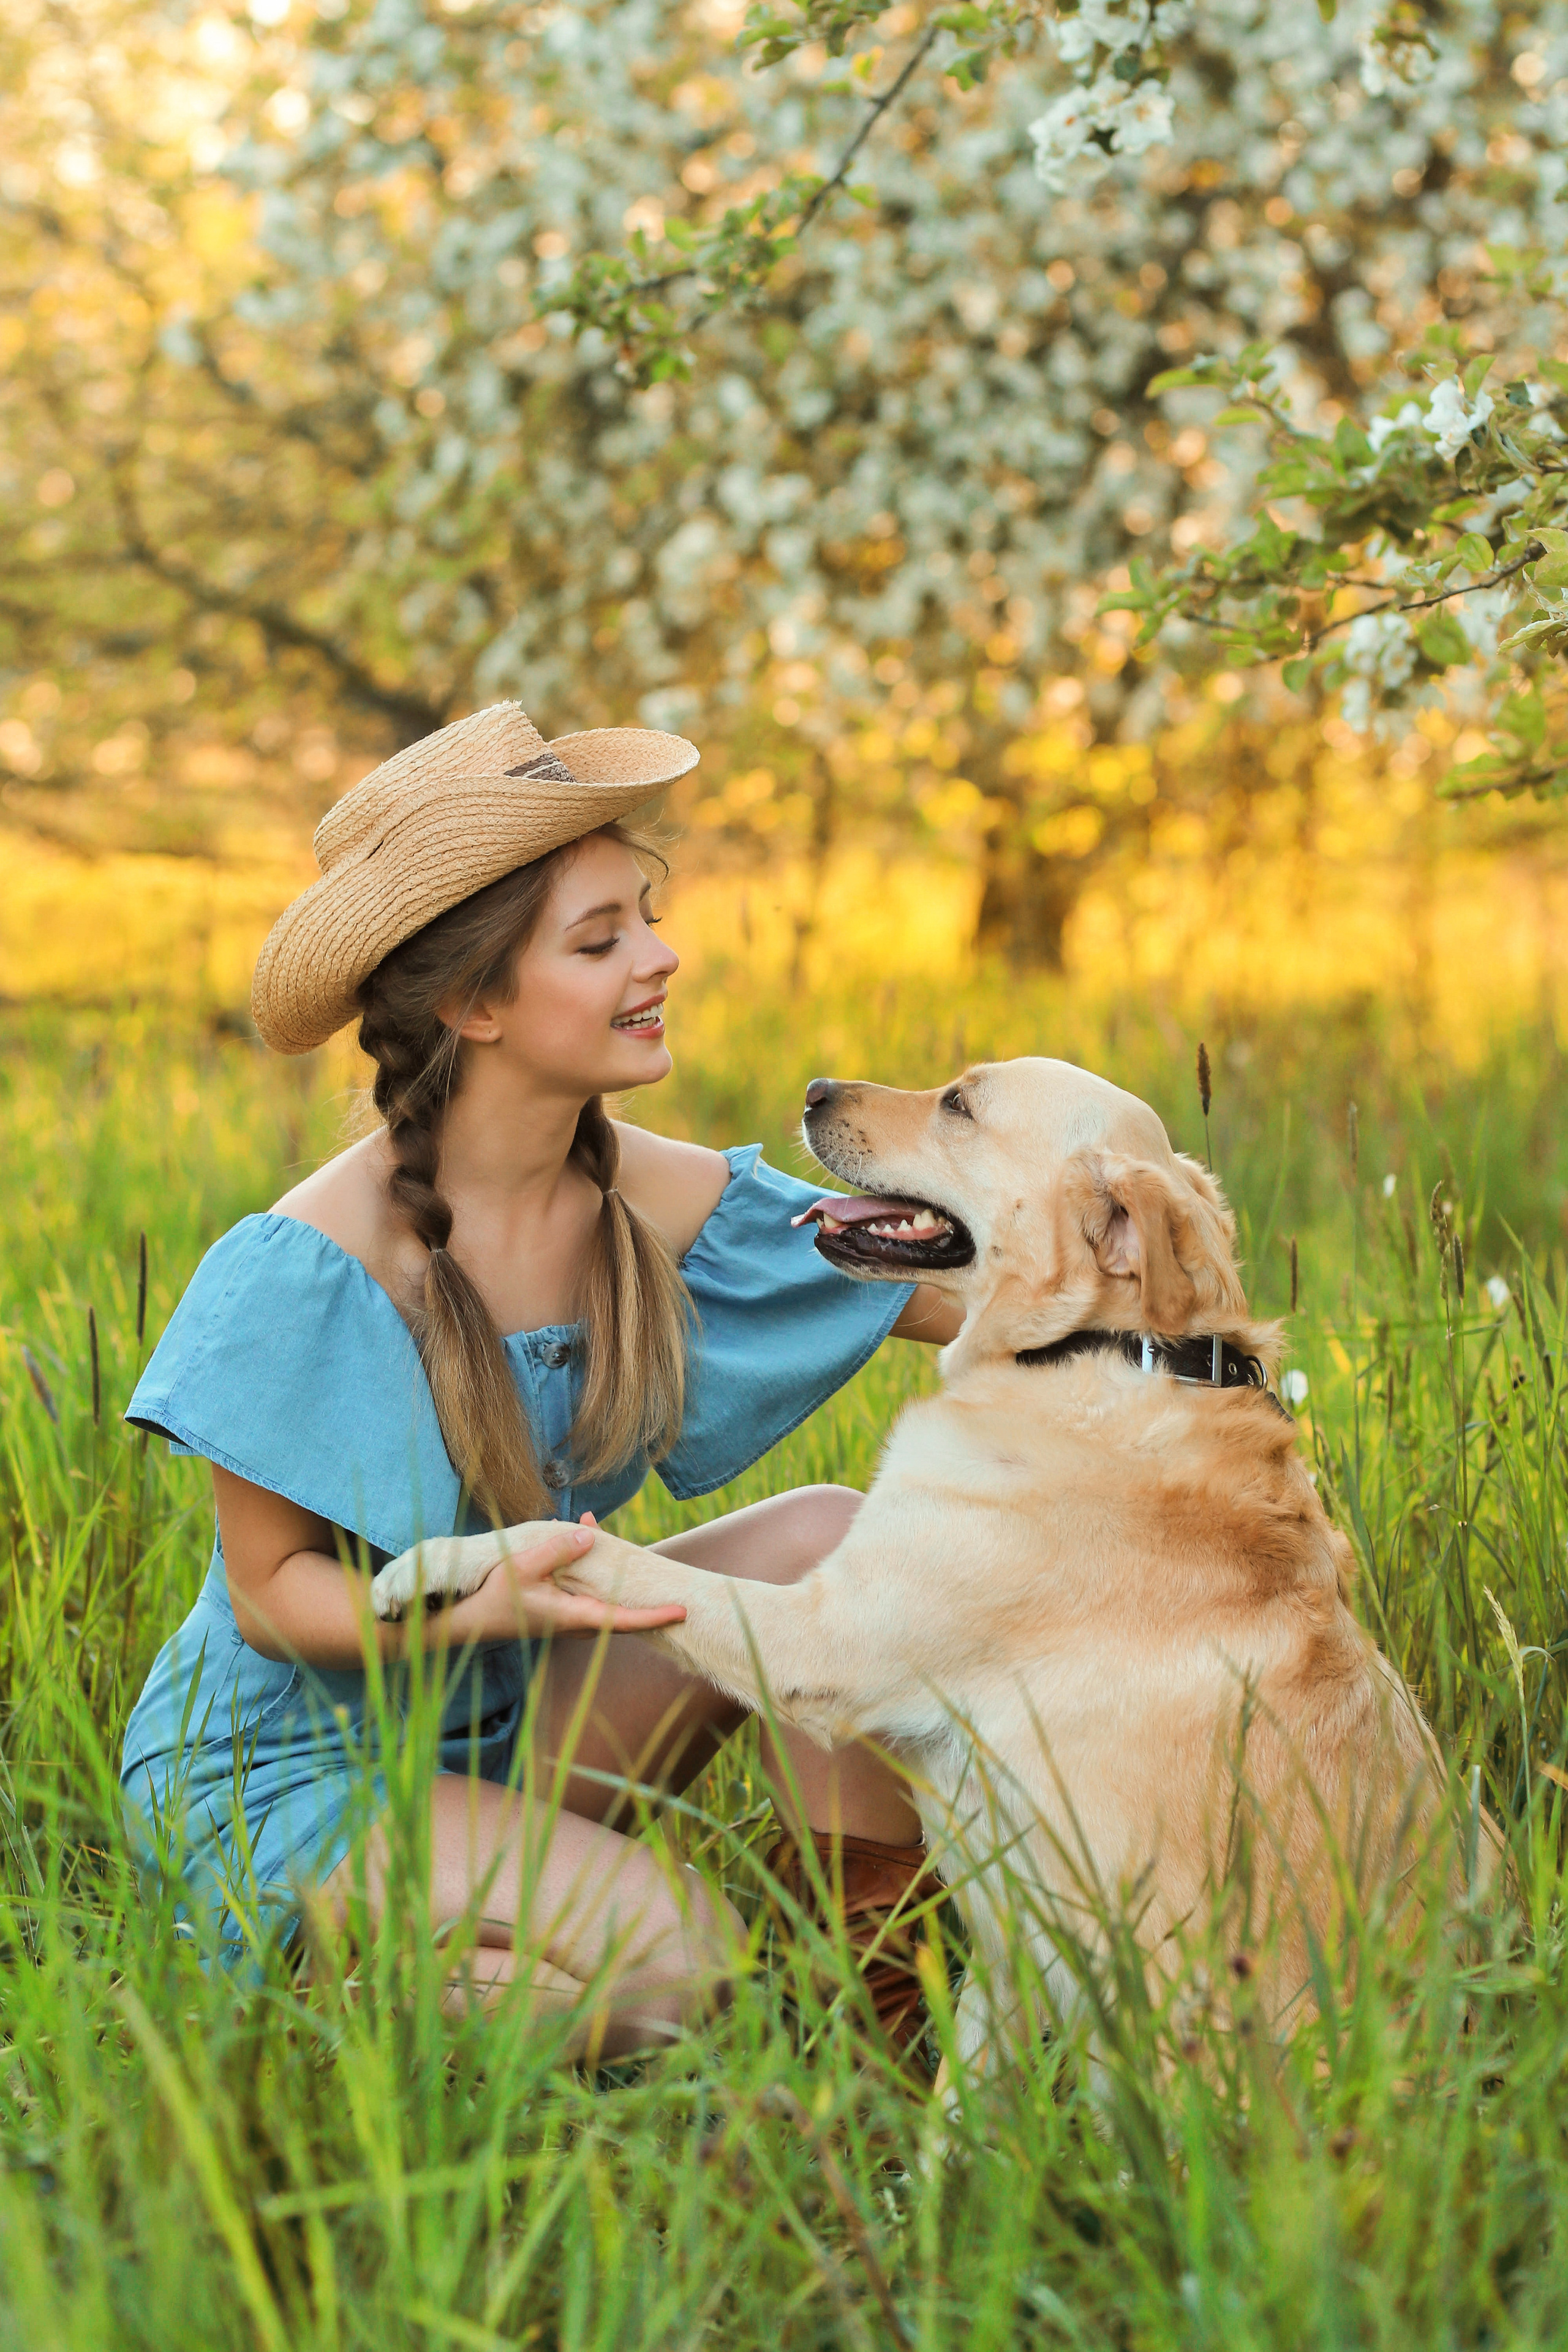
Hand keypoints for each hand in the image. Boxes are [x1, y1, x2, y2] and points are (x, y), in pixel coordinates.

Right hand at [444, 1521, 686, 1643]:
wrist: (469, 1622)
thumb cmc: (493, 1599)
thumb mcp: (523, 1568)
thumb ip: (557, 1551)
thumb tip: (591, 1536)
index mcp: (575, 1616)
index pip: (625, 1621)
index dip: (655, 1617)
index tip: (681, 1612)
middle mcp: (578, 1621)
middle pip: (622, 1610)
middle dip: (642, 1588)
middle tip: (665, 1570)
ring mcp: (570, 1617)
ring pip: (606, 1596)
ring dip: (613, 1568)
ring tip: (599, 1526)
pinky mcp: (561, 1609)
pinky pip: (588, 1589)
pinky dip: (592, 1565)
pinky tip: (582, 1531)